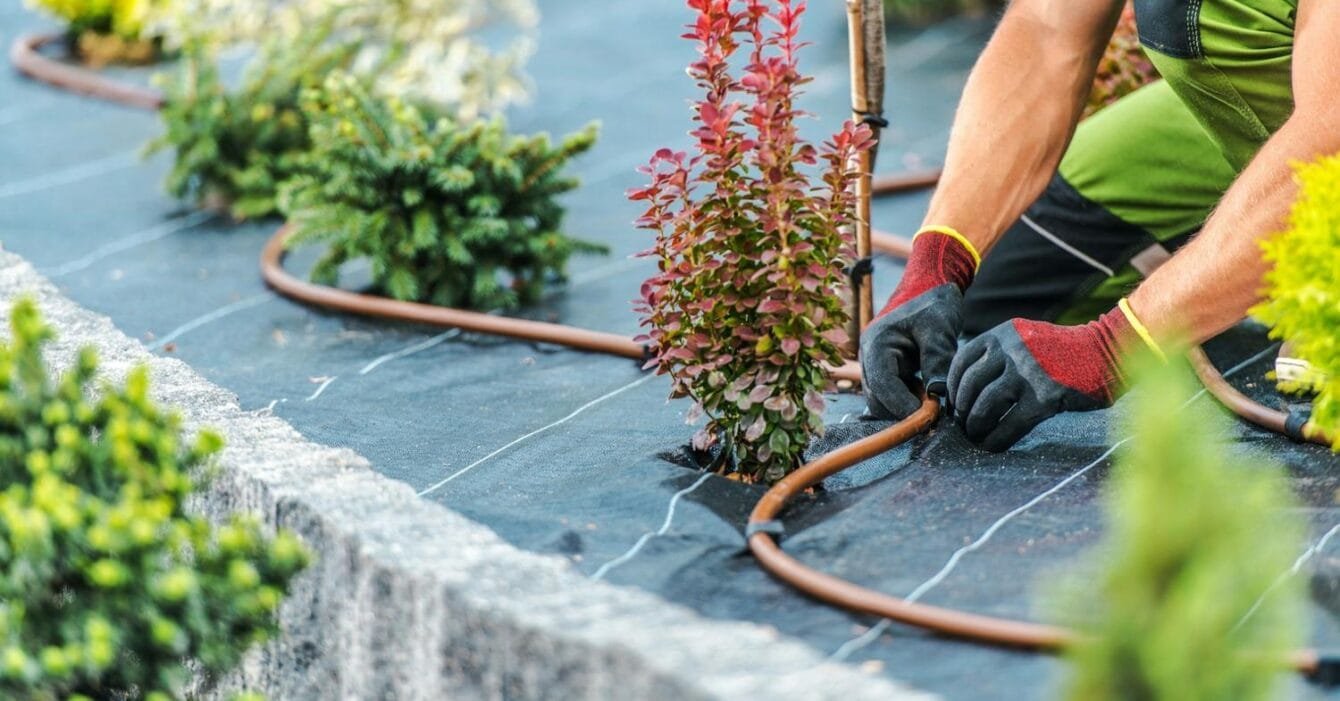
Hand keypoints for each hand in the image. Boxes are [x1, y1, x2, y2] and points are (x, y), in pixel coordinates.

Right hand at [861, 229, 977, 418]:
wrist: (930, 286)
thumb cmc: (934, 302)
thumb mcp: (939, 329)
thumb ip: (937, 360)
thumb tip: (938, 395)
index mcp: (876, 343)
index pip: (882, 386)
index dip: (902, 407)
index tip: (928, 418)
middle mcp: (869, 356)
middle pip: (877, 399)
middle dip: (903, 410)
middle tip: (936, 414)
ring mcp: (875, 363)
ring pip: (883, 400)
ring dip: (905, 406)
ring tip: (933, 402)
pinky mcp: (885, 368)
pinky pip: (891, 393)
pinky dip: (907, 399)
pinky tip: (927, 393)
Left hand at [947, 304, 1147, 450]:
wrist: (1106, 351)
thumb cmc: (1063, 352)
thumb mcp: (1025, 339)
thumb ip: (999, 354)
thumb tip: (968, 386)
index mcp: (1002, 335)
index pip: (962, 360)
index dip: (952, 386)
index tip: (954, 402)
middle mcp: (1010, 350)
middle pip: (970, 386)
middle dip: (962, 410)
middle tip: (964, 424)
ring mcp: (1027, 374)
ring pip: (985, 406)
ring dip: (976, 426)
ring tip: (977, 436)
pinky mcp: (1044, 398)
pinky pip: (1010, 424)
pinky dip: (997, 439)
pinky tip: (994, 446)